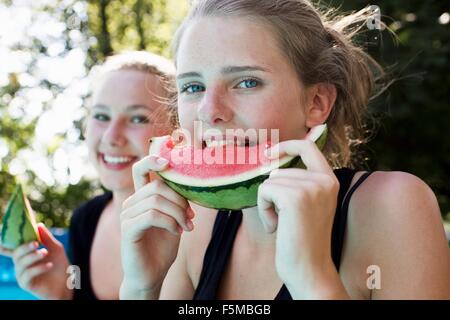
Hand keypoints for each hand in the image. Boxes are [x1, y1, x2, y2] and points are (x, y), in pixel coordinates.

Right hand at [8, 223, 71, 299]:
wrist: (67, 283)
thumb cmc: (59, 266)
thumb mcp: (55, 249)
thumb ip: (47, 238)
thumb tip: (38, 224)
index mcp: (26, 254)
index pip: (12, 247)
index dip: (4, 243)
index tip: (1, 233)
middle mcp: (21, 264)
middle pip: (16, 254)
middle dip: (24, 247)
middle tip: (36, 243)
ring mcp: (22, 275)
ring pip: (20, 264)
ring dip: (32, 257)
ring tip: (44, 253)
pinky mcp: (26, 285)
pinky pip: (27, 275)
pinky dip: (38, 268)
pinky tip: (49, 265)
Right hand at [119, 155, 192, 298]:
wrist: (152, 274)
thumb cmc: (163, 246)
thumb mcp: (174, 219)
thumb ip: (177, 201)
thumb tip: (190, 184)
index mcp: (142, 197)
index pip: (141, 170)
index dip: (152, 160)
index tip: (168, 161)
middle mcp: (131, 203)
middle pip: (157, 186)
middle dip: (179, 200)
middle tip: (191, 216)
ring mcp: (127, 215)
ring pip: (156, 200)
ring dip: (178, 213)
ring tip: (187, 226)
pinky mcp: (128, 229)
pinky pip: (151, 215)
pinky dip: (169, 222)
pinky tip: (177, 232)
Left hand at [258, 139, 342, 296]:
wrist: (309, 269)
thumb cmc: (302, 239)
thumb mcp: (308, 204)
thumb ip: (299, 182)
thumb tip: (273, 164)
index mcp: (330, 180)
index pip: (308, 146)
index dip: (286, 145)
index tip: (268, 154)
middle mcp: (324, 180)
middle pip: (280, 171)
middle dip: (272, 194)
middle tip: (282, 218)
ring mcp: (311, 187)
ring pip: (270, 181)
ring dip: (267, 204)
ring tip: (281, 225)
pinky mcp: (295, 198)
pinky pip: (264, 190)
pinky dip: (263, 209)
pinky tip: (275, 227)